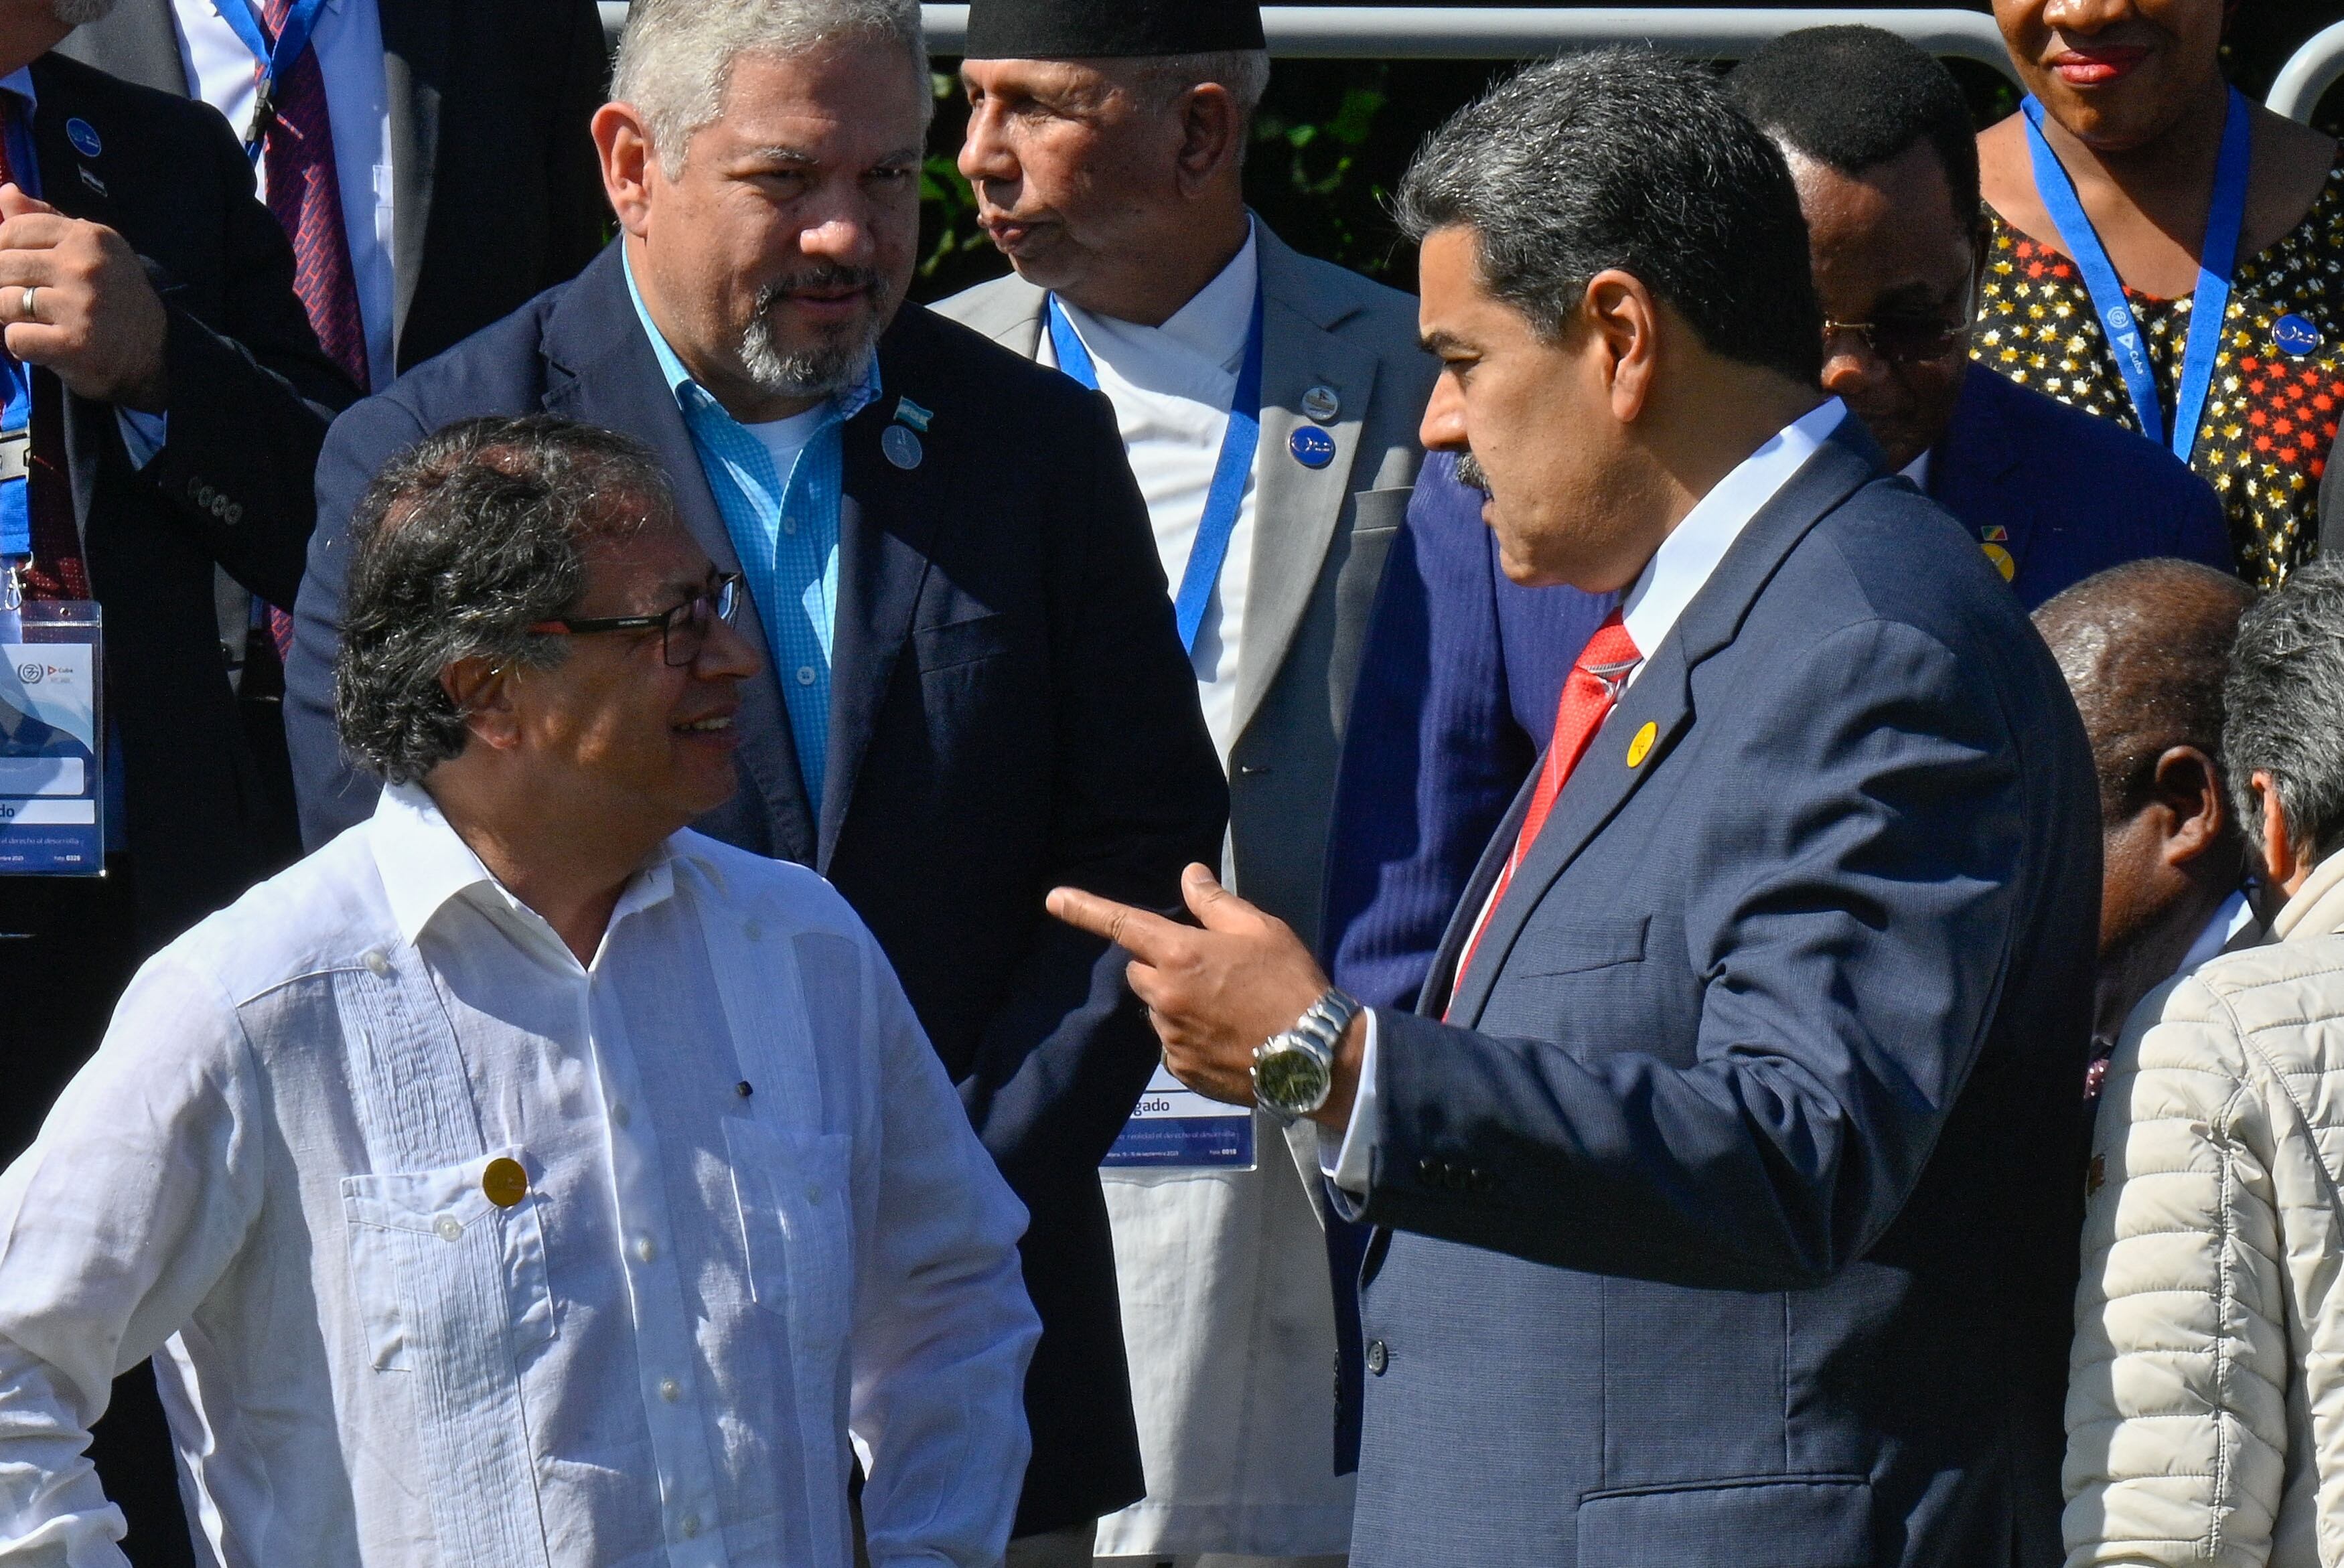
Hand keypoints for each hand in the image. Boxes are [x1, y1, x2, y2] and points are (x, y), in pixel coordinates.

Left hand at [0, 183, 167, 410]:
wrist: (152, 354)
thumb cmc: (113, 297)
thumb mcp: (90, 250)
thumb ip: (45, 220)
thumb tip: (5, 192)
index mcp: (90, 238)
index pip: (14, 229)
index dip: (4, 250)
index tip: (17, 269)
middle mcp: (86, 268)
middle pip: (4, 265)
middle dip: (4, 285)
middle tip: (24, 301)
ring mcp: (81, 306)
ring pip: (4, 301)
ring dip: (9, 316)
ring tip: (33, 321)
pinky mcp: (74, 345)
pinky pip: (16, 337)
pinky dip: (21, 345)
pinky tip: (42, 345)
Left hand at [1048, 863, 1364, 1126]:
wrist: (1313, 1055)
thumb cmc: (1290, 983)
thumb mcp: (1261, 929)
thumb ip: (1216, 903)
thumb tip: (1189, 875)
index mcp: (1180, 954)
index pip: (1122, 924)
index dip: (1085, 909)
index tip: (1054, 899)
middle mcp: (1165, 996)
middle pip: (1140, 971)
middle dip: (1161, 965)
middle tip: (1208, 969)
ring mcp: (1170, 1036)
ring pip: (1157, 1009)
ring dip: (1177, 1003)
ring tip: (1226, 1008)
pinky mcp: (1181, 1069)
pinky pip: (1172, 1044)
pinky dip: (1189, 1037)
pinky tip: (1226, 1037)